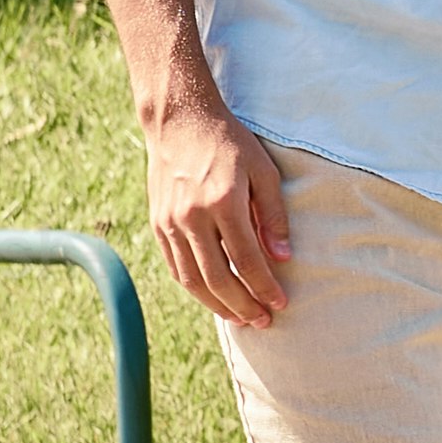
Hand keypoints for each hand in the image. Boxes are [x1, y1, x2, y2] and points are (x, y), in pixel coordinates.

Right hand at [143, 95, 290, 328]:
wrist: (180, 121)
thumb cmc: (229, 143)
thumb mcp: (263, 170)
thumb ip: (273, 215)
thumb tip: (283, 259)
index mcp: (223, 202)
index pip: (247, 259)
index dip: (265, 287)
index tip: (281, 303)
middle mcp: (192, 216)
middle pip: (218, 278)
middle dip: (243, 306)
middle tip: (263, 321)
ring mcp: (171, 222)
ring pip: (192, 280)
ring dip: (218, 305)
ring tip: (240, 318)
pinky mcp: (158, 224)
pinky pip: (175, 268)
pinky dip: (195, 288)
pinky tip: (213, 297)